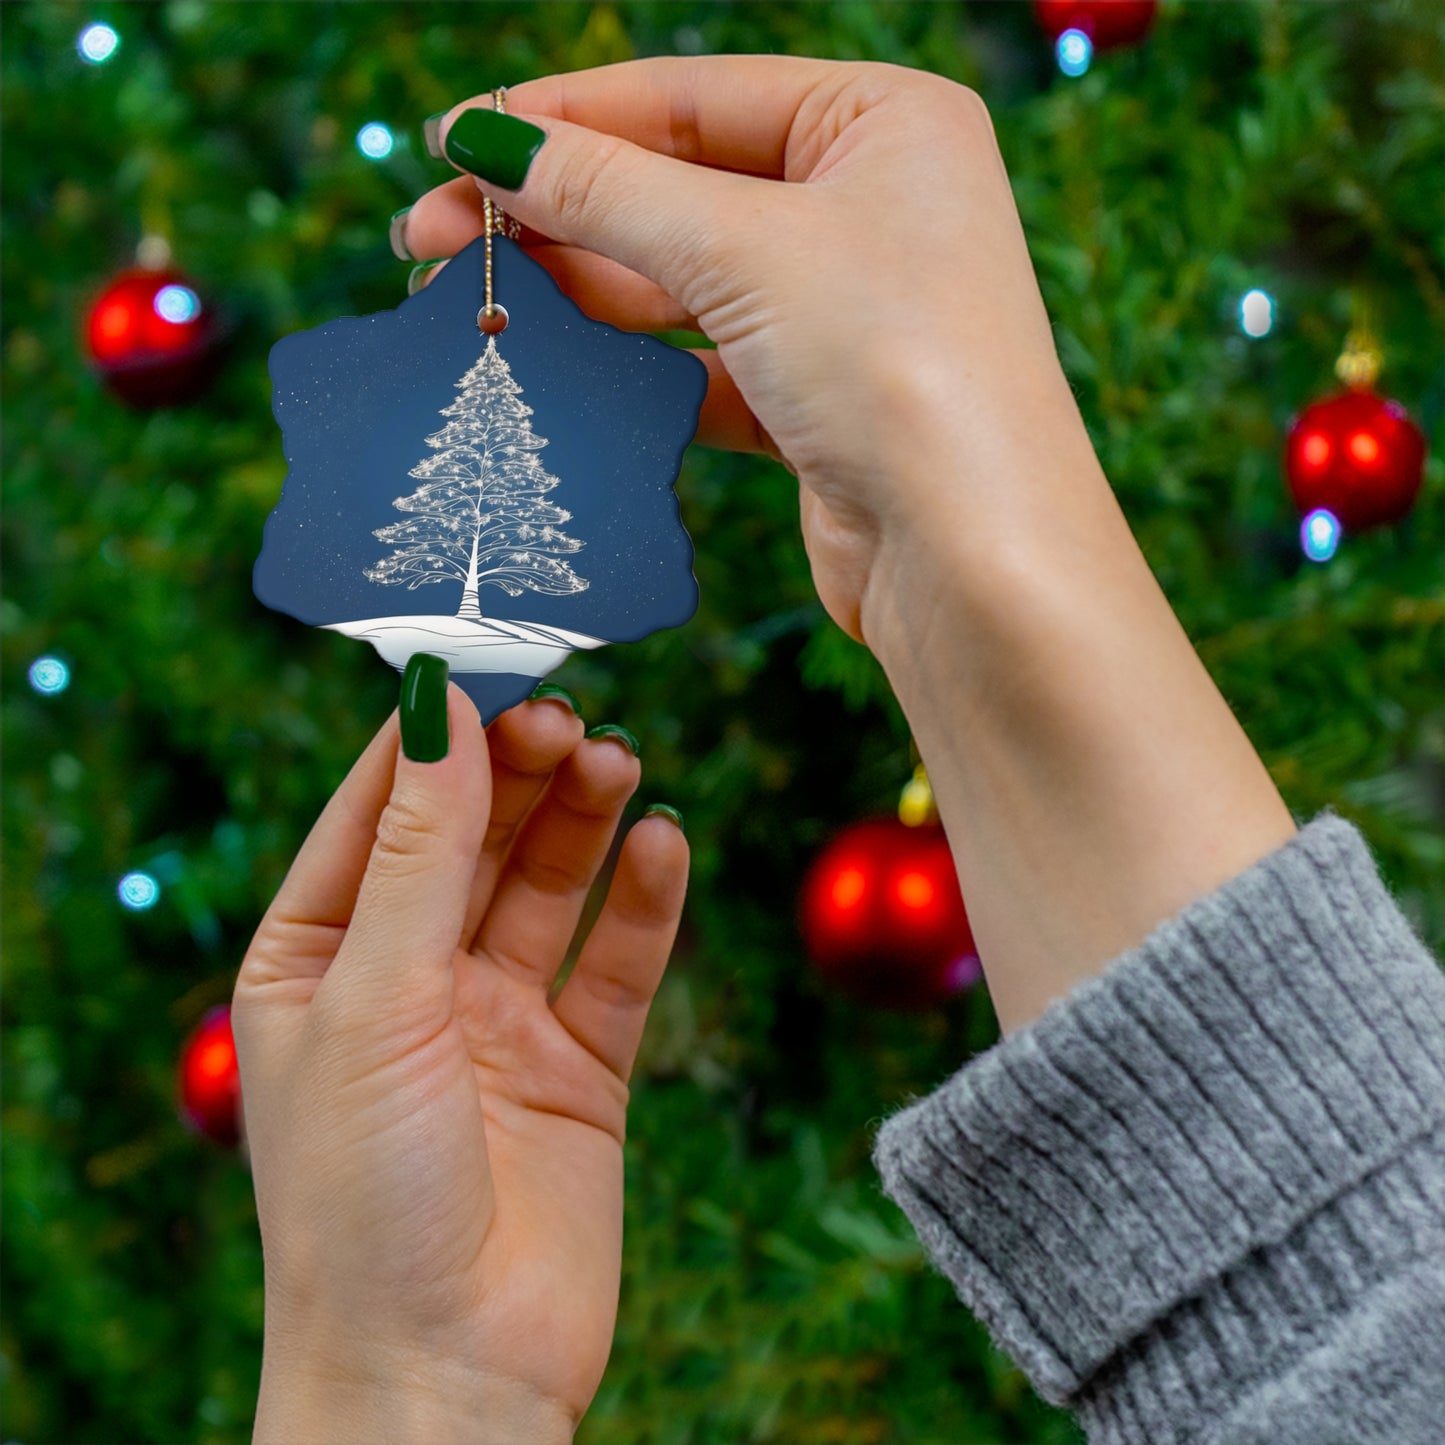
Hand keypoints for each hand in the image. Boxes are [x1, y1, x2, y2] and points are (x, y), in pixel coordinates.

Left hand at [232, 683, 686, 1440]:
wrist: (446, 1377)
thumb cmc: (362, 1200)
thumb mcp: (376, 1000)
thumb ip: (419, 852)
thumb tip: (439, 706)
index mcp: (319, 959)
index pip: (377, 811)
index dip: (433, 735)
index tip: (488, 658)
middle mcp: (408, 980)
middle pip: (473, 837)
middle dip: (519, 771)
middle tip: (570, 713)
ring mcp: (498, 1022)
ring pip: (549, 886)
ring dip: (584, 820)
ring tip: (620, 762)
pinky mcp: (580, 1067)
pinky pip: (617, 962)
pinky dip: (644, 901)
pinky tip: (664, 844)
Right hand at [403, 56, 1085, 643]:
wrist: (973, 561)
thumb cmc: (898, 369)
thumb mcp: (744, 250)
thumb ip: (608, 191)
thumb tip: (487, 141)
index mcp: (883, 121)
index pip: (689, 96)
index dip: (562, 117)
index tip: (452, 141)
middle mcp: (871, 204)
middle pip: (677, 186)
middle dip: (555, 209)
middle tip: (430, 235)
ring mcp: (845, 307)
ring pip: (684, 278)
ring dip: (581, 287)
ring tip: (474, 296)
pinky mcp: (818, 400)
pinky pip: (702, 361)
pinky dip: (632, 364)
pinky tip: (555, 363)